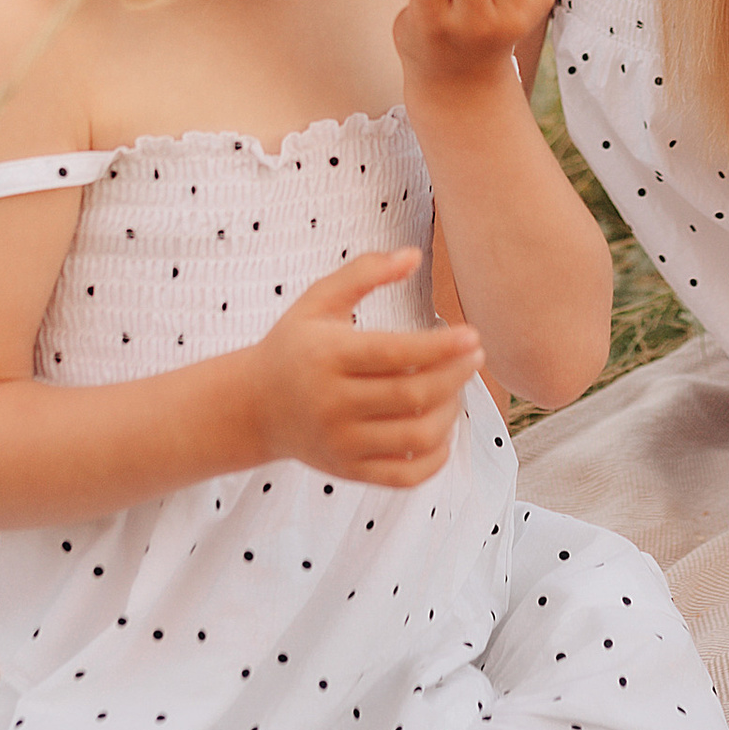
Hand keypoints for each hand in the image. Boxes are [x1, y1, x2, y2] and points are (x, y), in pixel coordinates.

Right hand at [251, 245, 479, 490]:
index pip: (396, 354)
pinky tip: (442, 430)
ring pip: (416, 436)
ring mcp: (341, 442)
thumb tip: (415, 255)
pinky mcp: (349, 471)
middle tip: (475, 356)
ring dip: (451, 412)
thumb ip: (365, 272)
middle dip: (456, 375)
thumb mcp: (318, 300)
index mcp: (328, 356)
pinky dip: (437, 456)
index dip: (441, 347)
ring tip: (456, 388)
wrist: (253, 407)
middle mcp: (333, 403)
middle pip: (413, 396)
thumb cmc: (295, 346)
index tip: (473, 335)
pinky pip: (407, 474)